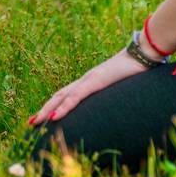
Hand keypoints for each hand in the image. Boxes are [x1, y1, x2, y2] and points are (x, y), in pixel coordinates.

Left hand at [27, 48, 148, 126]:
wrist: (144, 54)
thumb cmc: (138, 71)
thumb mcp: (125, 88)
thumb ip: (117, 95)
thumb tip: (120, 108)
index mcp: (91, 81)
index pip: (67, 94)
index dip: (54, 105)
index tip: (43, 117)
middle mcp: (86, 80)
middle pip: (59, 96)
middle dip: (44, 109)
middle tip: (31, 122)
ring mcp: (89, 80)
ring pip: (62, 96)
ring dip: (47, 109)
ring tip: (36, 122)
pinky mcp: (95, 81)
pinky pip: (75, 97)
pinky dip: (63, 107)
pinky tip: (53, 117)